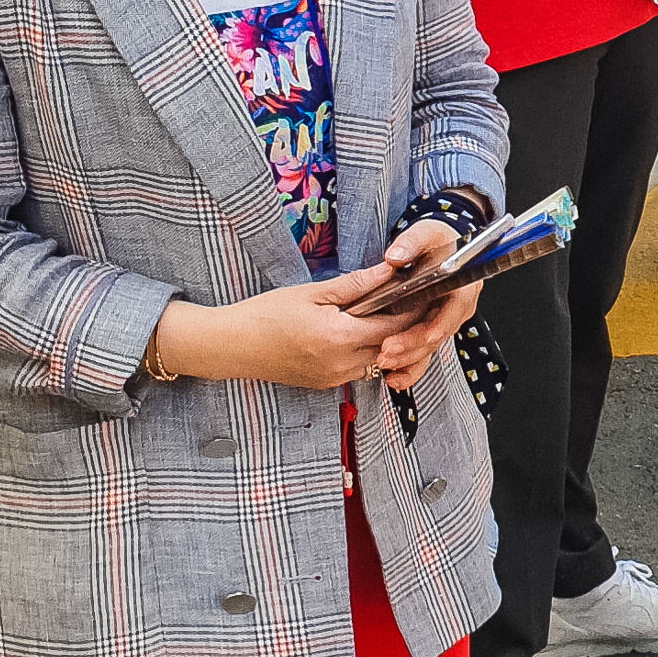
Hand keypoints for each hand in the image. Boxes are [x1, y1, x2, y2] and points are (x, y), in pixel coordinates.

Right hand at [156, 264, 425, 391]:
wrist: (231, 346)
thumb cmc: (266, 313)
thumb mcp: (312, 292)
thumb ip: (356, 285)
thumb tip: (391, 271)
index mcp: (339, 337)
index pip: (395, 327)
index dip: (414, 310)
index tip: (426, 292)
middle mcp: (340, 364)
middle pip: (393, 349)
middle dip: (408, 328)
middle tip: (418, 303)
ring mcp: (333, 379)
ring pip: (379, 363)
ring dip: (391, 344)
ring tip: (396, 317)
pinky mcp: (325, 385)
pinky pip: (360, 371)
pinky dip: (371, 354)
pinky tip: (370, 334)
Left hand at [368, 219, 484, 389]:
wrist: (439, 247)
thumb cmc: (438, 241)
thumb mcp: (426, 233)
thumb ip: (411, 242)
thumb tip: (395, 256)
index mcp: (463, 286)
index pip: (451, 314)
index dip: (432, 329)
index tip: (412, 338)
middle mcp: (456, 308)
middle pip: (437, 335)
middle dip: (412, 348)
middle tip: (386, 353)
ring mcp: (444, 320)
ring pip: (429, 348)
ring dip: (408, 361)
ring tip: (383, 365)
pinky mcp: (431, 328)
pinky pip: (422, 352)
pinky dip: (408, 366)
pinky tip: (392, 377)